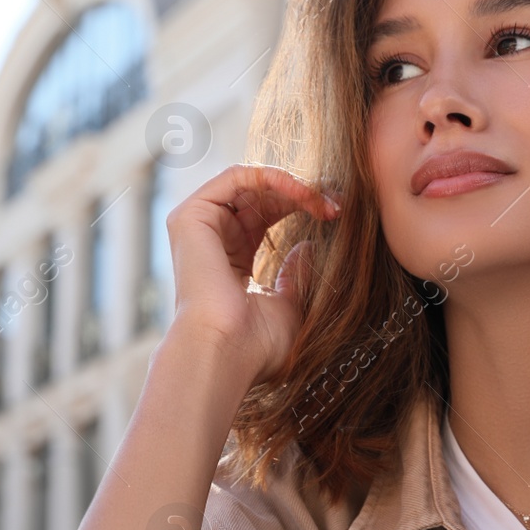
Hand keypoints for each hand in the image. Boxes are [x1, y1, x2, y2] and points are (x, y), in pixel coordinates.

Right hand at [165, 163, 340, 388]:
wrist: (225, 352)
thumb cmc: (255, 346)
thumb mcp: (289, 307)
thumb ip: (297, 275)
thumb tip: (308, 245)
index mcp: (232, 261)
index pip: (267, 218)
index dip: (301, 209)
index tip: (337, 214)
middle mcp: (213, 240)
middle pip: (261, 198)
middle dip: (302, 195)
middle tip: (337, 204)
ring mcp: (199, 226)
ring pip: (250, 183)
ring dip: (292, 186)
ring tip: (323, 201)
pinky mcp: (191, 216)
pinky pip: (236, 177)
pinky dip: (272, 178)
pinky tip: (302, 194)